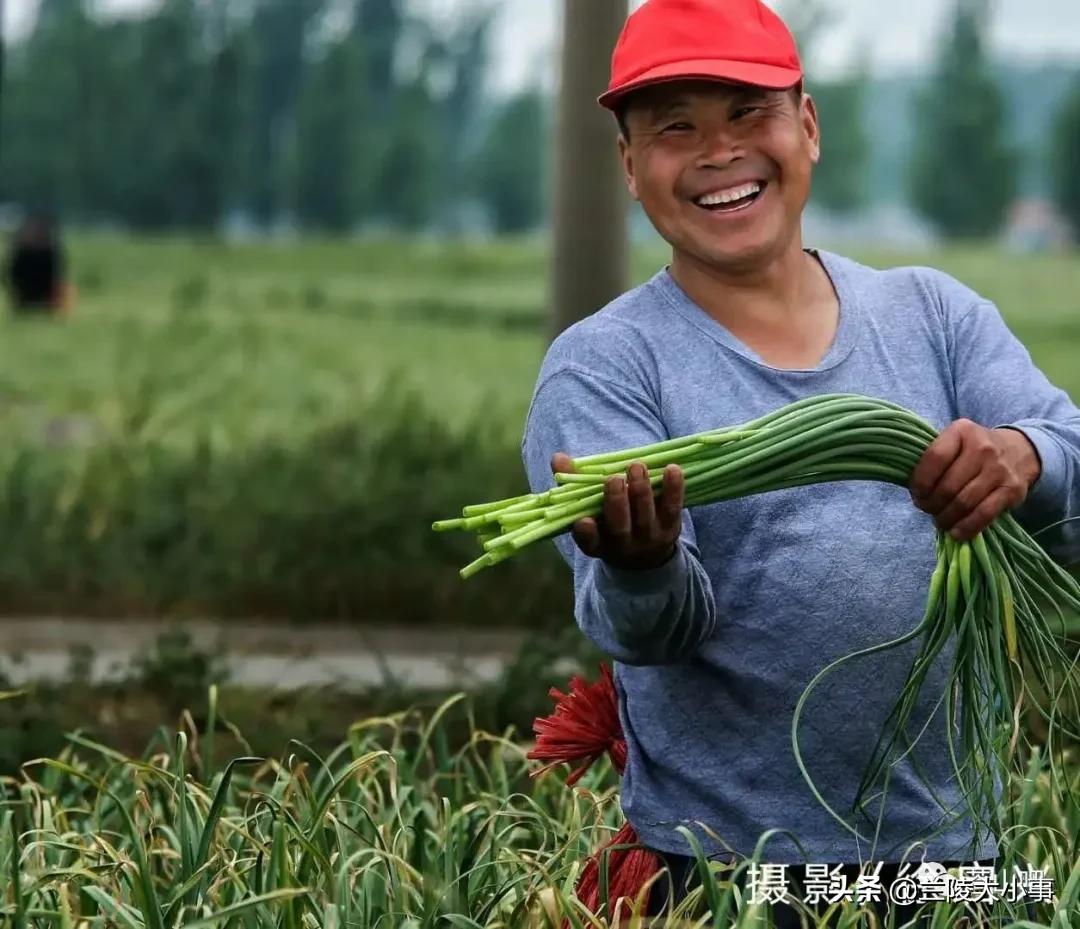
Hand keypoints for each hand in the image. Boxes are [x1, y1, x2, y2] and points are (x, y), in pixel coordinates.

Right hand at [551, 453, 684, 569]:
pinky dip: (673, 489)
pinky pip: (672, 508)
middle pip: (619, 527)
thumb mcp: (588, 509)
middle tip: (614, 479)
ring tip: (636, 466)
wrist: (643, 553)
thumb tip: (558, 458)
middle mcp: (623, 546)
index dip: (586, 533)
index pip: (589, 542)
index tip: (583, 521)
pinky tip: (673, 469)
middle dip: (617, 503)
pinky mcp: (670, 528)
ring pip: (645, 516)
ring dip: (641, 491)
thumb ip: (573, 484)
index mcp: (598, 543)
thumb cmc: (607, 521)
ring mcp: (648, 538)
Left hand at [909, 420, 1040, 540]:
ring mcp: (999, 470)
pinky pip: (984, 514)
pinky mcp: (1012, 490)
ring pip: (963, 503)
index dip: (920, 482)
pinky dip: (966, 527)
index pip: (934, 458)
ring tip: (939, 520)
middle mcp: (983, 448)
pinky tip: (956, 532)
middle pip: (947, 486)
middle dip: (931, 504)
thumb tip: (917, 493)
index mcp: (962, 431)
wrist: (1020, 451)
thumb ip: (935, 459)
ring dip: (946, 518)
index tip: (917, 493)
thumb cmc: (975, 450)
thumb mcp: (955, 442)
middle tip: (927, 509)